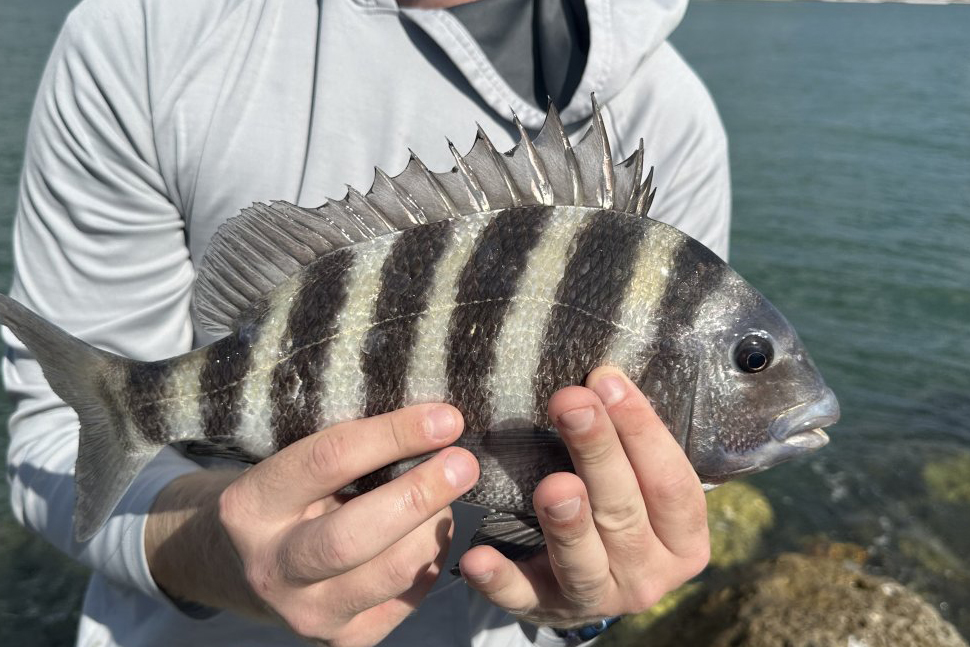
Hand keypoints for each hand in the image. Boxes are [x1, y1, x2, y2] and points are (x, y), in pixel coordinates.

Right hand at [148, 404, 478, 646]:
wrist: (248, 567)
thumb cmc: (286, 498)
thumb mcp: (293, 466)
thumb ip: (349, 450)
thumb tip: (434, 423)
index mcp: (250, 506)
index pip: (328, 462)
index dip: (393, 436)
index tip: (445, 419)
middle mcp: (272, 568)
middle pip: (353, 536)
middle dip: (418, 496)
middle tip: (464, 464)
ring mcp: (305, 612)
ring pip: (392, 573)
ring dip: (434, 528)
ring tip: (447, 496)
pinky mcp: (342, 638)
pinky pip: (408, 598)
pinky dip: (431, 559)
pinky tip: (431, 532)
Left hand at [458, 367, 709, 627]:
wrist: (591, 582)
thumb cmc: (618, 508)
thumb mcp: (639, 482)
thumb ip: (629, 441)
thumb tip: (601, 374)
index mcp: (682, 539)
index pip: (672, 483)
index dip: (642, 431)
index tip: (606, 380)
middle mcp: (648, 575)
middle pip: (624, 513)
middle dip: (598, 454)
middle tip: (570, 403)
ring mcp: (596, 597)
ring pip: (583, 560)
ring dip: (566, 523)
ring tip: (552, 487)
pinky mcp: (544, 608)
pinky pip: (520, 595)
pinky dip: (499, 578)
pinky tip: (476, 557)